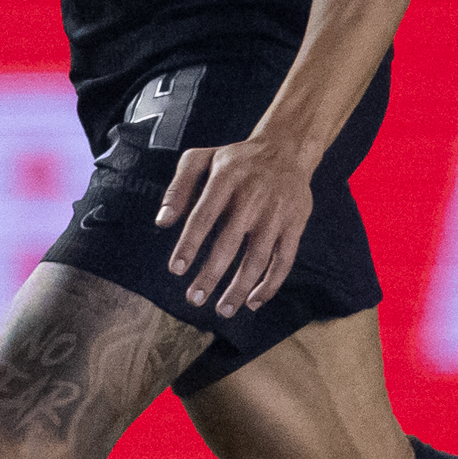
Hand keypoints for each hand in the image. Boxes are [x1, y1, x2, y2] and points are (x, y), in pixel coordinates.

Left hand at [160, 128, 319, 318]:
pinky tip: (253, 300)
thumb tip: (162, 221)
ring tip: (223, 309)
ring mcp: (276, 213)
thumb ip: (179, 187)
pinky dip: (270, 284)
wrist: (286, 149)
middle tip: (195, 298)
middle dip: (211, 275)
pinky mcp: (295, 224)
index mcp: (227, 178)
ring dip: (239, 287)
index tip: (176, 269)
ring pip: (258, 257)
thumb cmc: (237, 160)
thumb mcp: (202, 158)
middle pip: (230, 243)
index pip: (204, 216)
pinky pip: (284, 260)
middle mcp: (253, 196)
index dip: (190, 244)